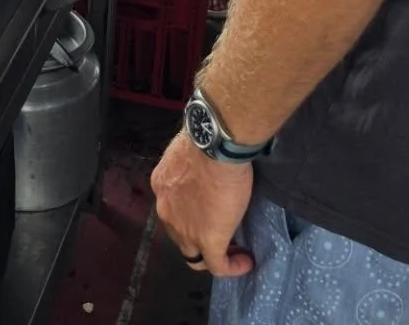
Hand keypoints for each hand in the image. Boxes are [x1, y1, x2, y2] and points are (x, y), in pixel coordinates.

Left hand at [149, 133, 254, 277]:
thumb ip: (190, 167)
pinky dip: (232, 267)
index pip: (173, 208)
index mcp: (162, 185)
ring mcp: (185, 229)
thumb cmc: (205, 140)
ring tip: (234, 249)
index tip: (210, 210)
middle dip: (197, 237)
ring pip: (194, 255)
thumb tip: (203, 166)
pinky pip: (217, 265)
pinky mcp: (207, 241)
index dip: (190, 213)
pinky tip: (245, 261)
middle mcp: (166, 209)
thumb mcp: (187, 152)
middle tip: (221, 230)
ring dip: (212, 254)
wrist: (214, 146)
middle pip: (179, 234)